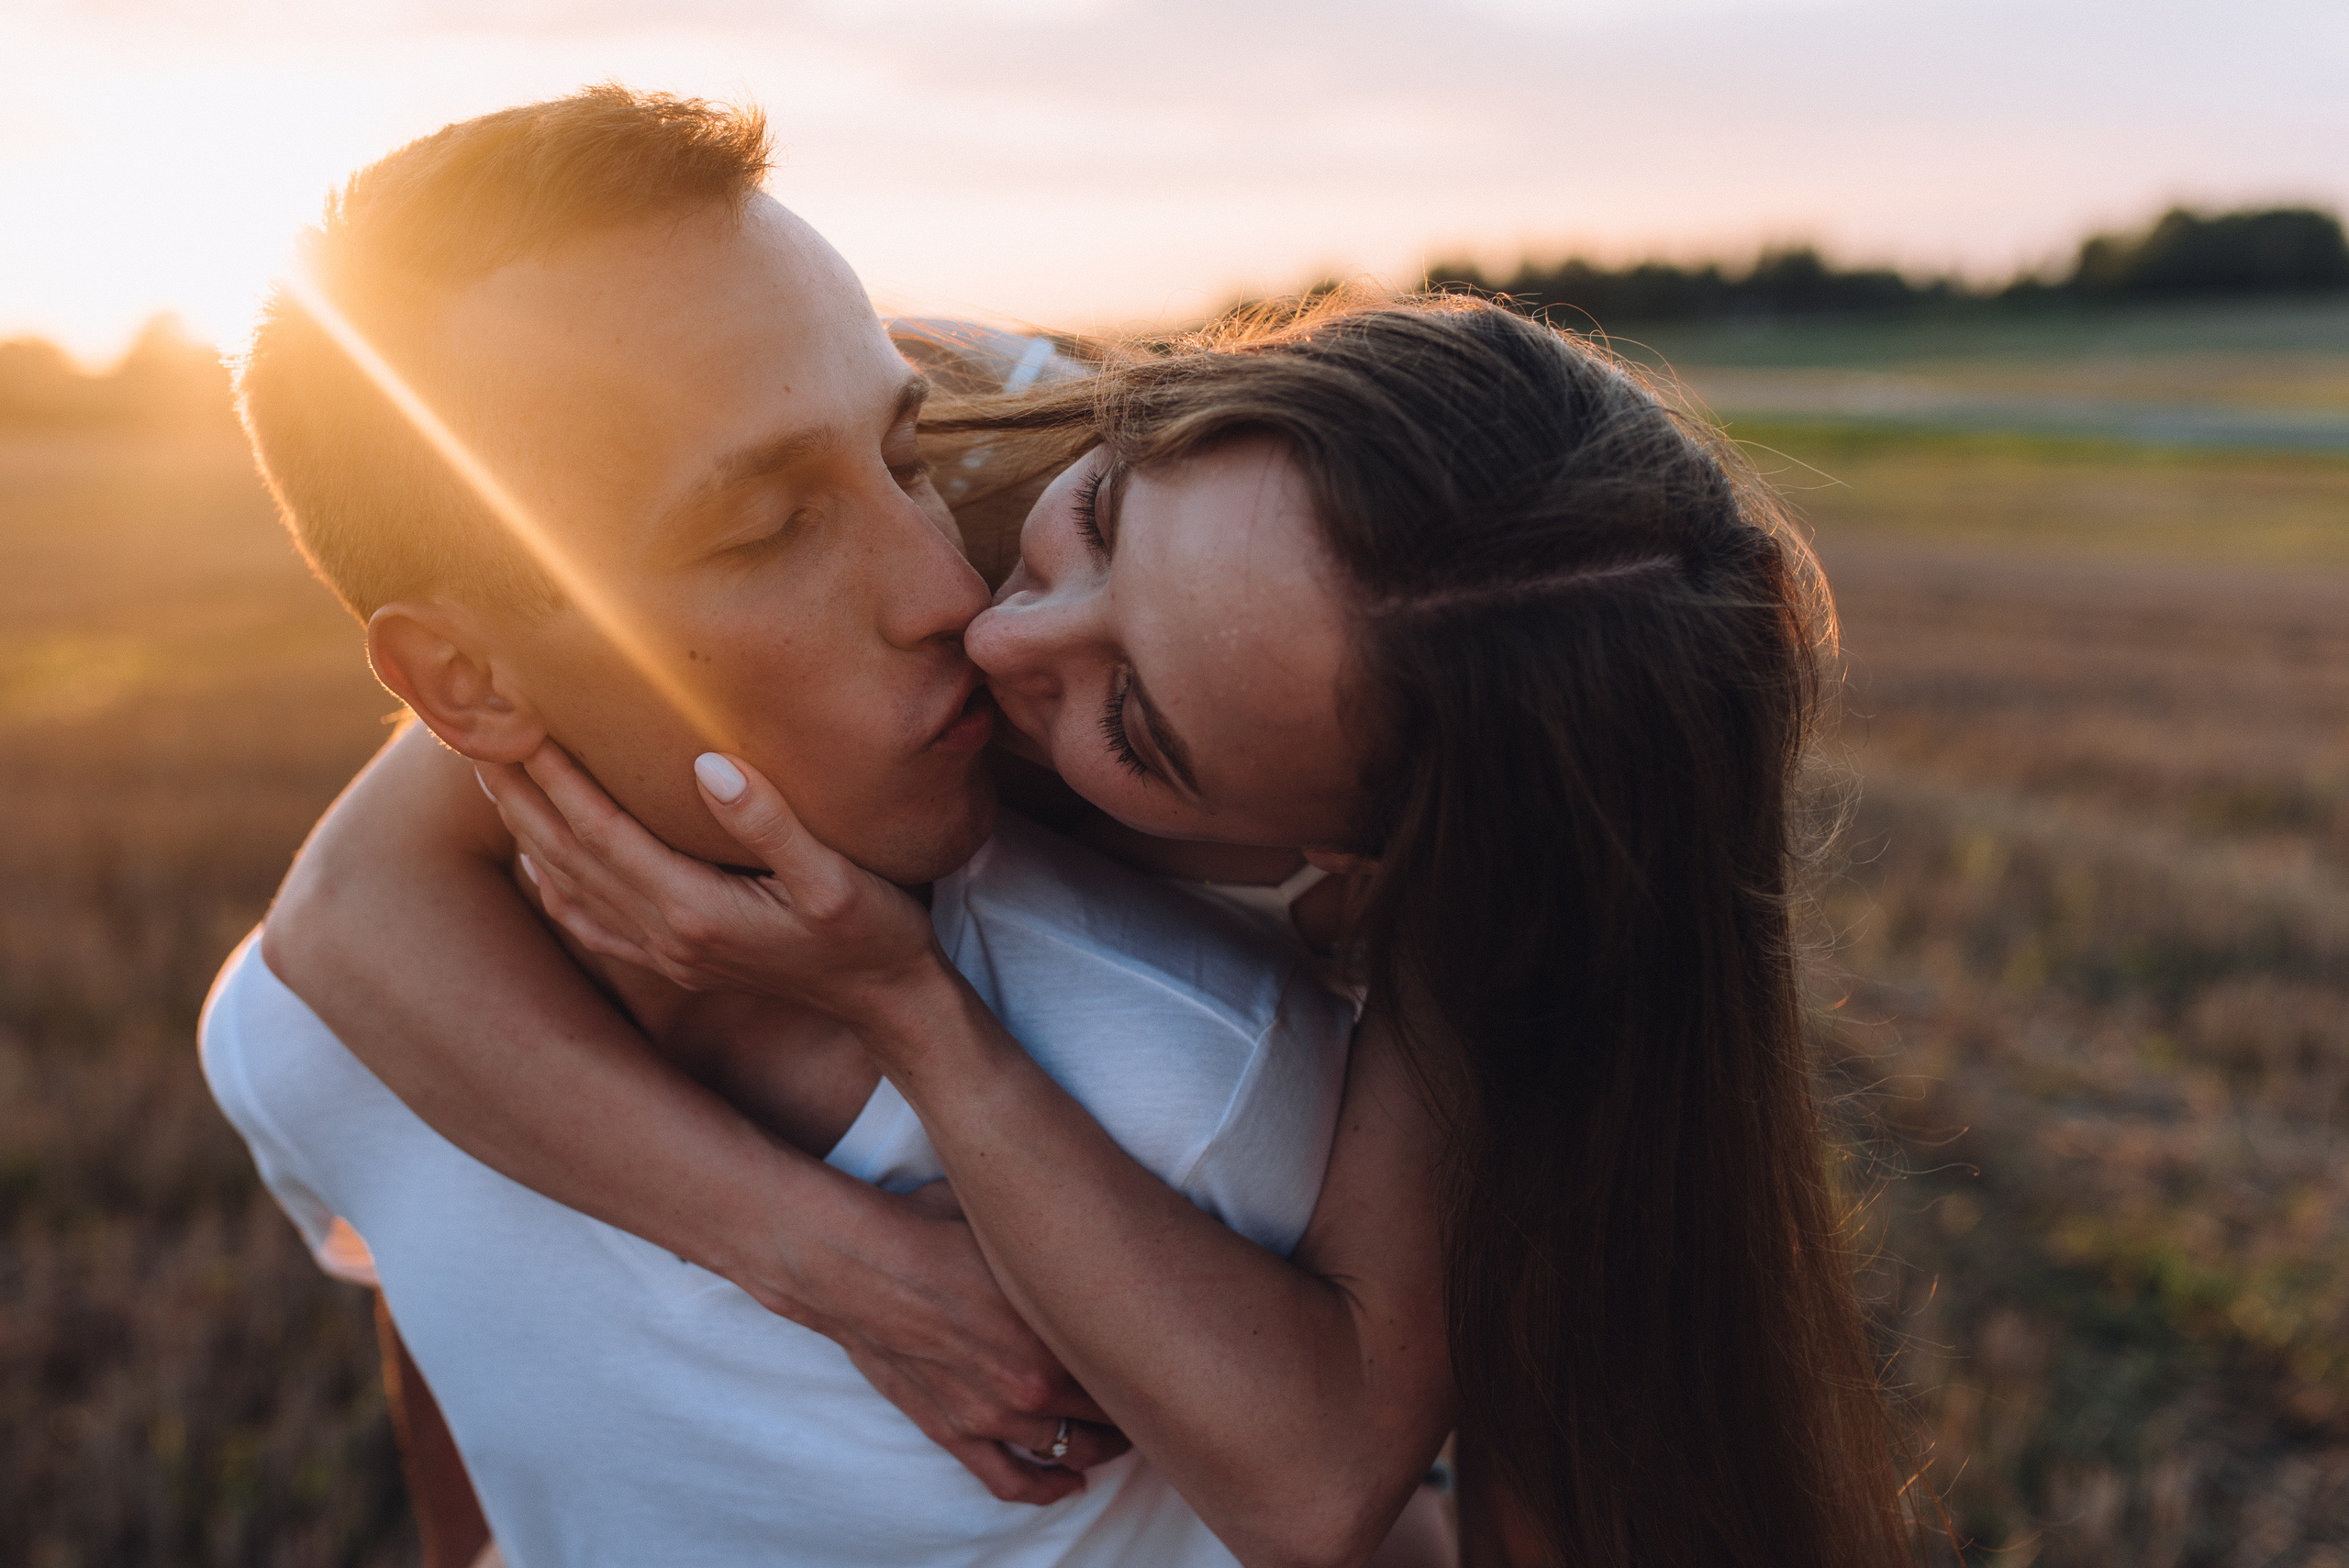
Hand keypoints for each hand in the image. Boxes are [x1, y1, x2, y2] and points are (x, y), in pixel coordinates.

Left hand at [479, 743, 939, 1020]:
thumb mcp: (836, 875)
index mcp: (695, 908)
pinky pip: (594, 924)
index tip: (516, 722)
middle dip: (519, 793)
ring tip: (494, 777)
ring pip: (572, 886)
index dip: (553, 775)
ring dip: (528, 830)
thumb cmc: (873, 932)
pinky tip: (540, 864)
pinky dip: (556, 888)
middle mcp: (667, 934)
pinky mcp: (680, 960)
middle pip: (568, 856)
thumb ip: (770, 822)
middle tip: (474, 732)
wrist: (888, 1004)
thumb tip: (707, 766)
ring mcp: (668, 952)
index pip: (601, 831)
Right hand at [742, 1176, 1129, 1504]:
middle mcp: (1032, 1386)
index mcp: (1055, 1332)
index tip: (1162, 1359)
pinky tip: (1068, 1485)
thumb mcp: (1012, 1229)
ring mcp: (992, 1417)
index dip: (1150, 1366)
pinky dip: (1044, 1489)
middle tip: (1150, 1401)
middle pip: (1106, 1416)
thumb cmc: (934, 1231)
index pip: (1124, 1367)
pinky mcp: (953, 1432)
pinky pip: (1009, 1480)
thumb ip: (1057, 1248)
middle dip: (1132, 1413)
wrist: (861, 1265)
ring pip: (1066, 1452)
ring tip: (1117, 1442)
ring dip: (1097, 1451)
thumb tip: (1092, 1219)